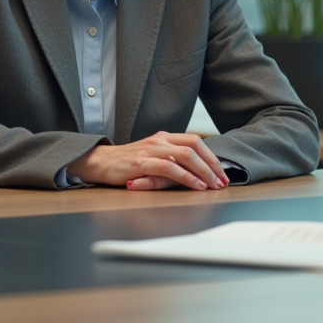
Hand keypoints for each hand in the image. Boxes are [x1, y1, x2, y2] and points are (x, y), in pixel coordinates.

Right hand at [67, 132, 228, 189]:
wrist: (100, 162)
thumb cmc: (128, 163)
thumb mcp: (153, 156)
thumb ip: (171, 159)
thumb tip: (197, 171)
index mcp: (165, 137)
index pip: (195, 141)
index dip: (211, 157)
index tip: (222, 172)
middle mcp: (160, 140)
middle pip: (195, 146)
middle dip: (212, 164)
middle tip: (222, 181)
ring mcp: (151, 150)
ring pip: (185, 155)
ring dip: (203, 171)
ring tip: (213, 185)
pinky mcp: (141, 163)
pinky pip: (169, 167)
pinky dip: (186, 177)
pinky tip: (196, 185)